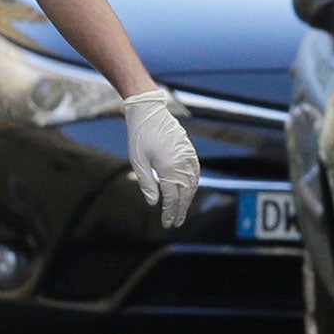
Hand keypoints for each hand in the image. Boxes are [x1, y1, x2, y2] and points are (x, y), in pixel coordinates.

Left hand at [123, 89, 199, 227]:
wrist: (148, 110)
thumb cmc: (139, 135)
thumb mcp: (138, 161)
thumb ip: (146, 184)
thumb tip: (154, 203)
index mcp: (168, 168)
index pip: (172, 198)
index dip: (170, 212)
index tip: (167, 223)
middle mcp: (181, 163)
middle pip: (185, 193)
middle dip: (180, 210)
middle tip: (176, 223)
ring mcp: (188, 155)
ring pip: (192, 183)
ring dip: (188, 199)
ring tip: (182, 210)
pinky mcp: (189, 149)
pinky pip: (195, 171)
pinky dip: (193, 183)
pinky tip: (189, 190)